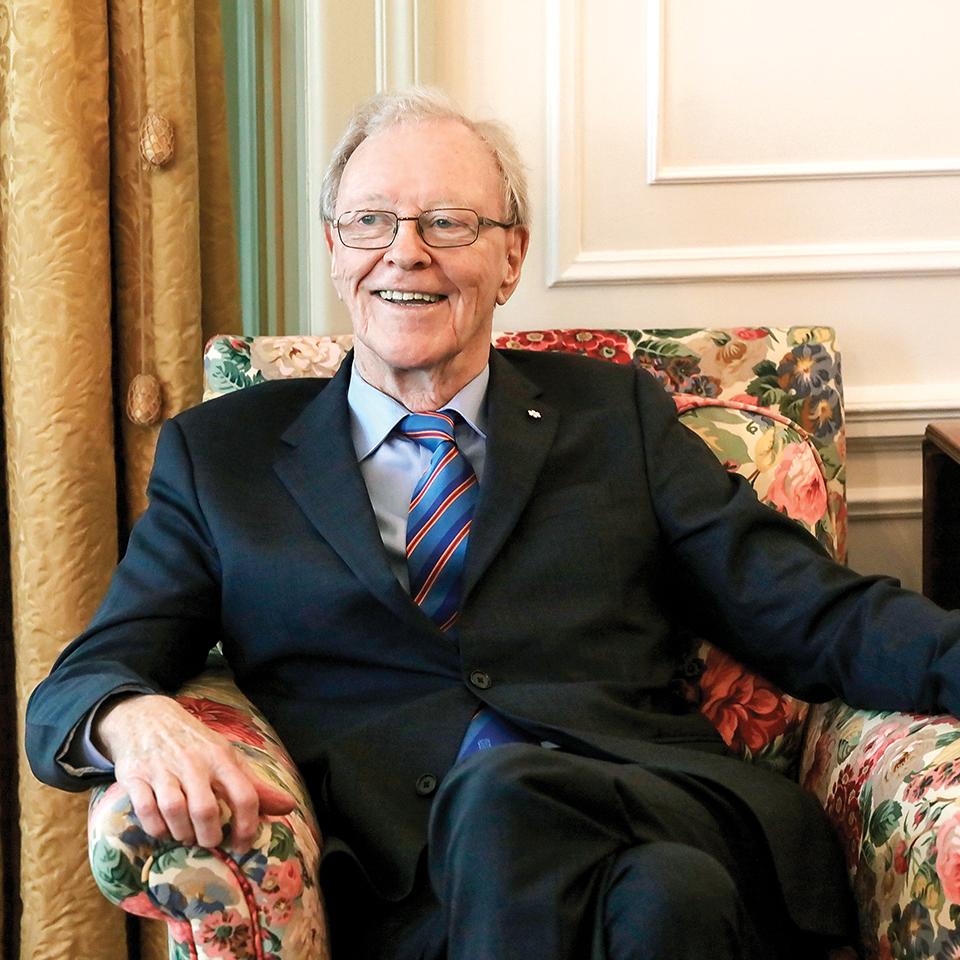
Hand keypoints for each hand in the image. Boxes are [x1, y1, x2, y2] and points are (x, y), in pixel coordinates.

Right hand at [94, 693, 294, 851]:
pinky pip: (146, 811)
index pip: (244, 795)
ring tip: (188, 836)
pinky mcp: (135, 777)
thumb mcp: (228, 757)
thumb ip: (255, 785)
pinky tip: (165, 829)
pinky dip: (157, 828)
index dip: (247, 826)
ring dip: (183, 834)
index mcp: (222, 758)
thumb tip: (288, 807)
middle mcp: (194, 763)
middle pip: (205, 810)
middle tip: (210, 841)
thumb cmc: (195, 744)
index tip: (242, 845)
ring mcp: (163, 769)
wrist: (148, 717)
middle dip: (209, 836)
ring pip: (175, 812)